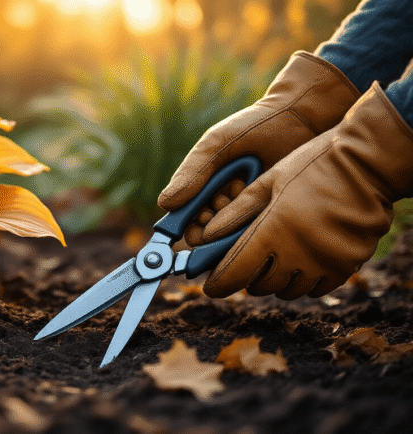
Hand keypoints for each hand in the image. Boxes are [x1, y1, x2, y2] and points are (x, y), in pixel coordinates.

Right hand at [157, 52, 359, 245]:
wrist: (299, 118)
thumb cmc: (253, 127)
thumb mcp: (216, 144)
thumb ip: (191, 172)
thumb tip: (164, 205)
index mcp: (204, 191)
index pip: (189, 224)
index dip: (192, 226)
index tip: (202, 215)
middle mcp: (226, 205)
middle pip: (211, 236)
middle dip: (215, 223)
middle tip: (225, 198)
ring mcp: (250, 211)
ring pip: (234, 236)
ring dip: (236, 219)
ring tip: (243, 188)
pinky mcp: (274, 213)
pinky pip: (260, 231)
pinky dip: (257, 220)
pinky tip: (260, 197)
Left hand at [201, 83, 412, 298]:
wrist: (368, 164)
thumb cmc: (311, 166)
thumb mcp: (267, 182)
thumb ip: (235, 211)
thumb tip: (206, 233)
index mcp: (272, 230)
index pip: (234, 273)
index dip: (219, 283)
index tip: (211, 285)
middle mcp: (298, 254)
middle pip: (259, 285)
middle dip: (247, 276)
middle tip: (247, 260)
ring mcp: (325, 263)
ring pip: (287, 290)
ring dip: (276, 279)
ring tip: (276, 257)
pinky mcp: (347, 266)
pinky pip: (316, 288)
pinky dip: (304, 279)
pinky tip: (303, 259)